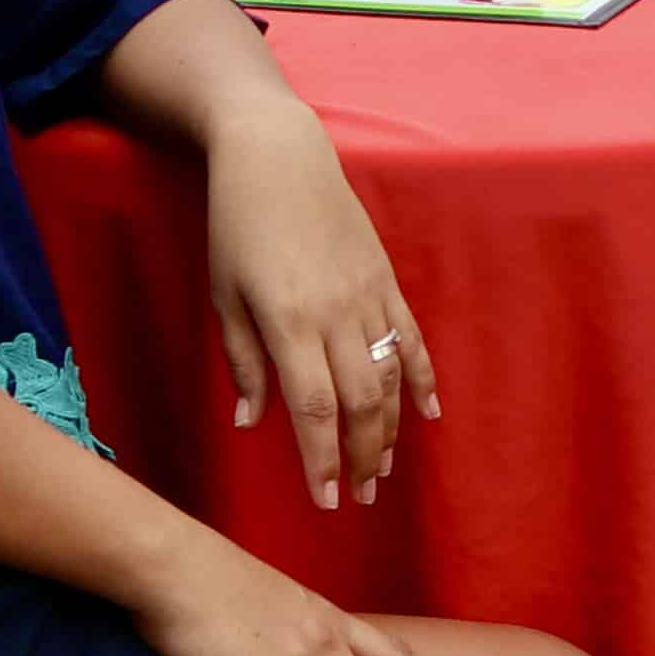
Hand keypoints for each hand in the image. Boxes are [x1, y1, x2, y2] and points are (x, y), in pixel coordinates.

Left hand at [204, 98, 437, 508]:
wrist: (278, 155)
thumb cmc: (237, 226)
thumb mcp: (224, 294)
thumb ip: (244, 362)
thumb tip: (254, 424)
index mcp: (288, 320)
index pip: (313, 408)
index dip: (322, 459)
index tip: (326, 500)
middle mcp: (335, 313)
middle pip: (359, 402)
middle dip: (361, 457)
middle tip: (362, 497)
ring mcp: (367, 295)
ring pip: (389, 376)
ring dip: (389, 429)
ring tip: (384, 470)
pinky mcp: (384, 278)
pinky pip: (411, 337)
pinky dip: (423, 378)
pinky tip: (430, 413)